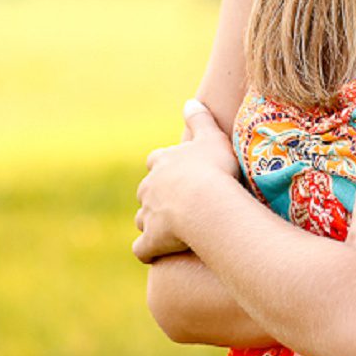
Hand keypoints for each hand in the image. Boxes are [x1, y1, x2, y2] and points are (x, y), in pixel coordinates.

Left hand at [134, 97, 237, 261]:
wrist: (205, 202)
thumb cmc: (213, 169)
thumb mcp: (212, 137)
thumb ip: (200, 119)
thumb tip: (190, 101)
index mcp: (162, 162)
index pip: (156, 161)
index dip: (166, 169)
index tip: (180, 175)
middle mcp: (149, 187)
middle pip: (146, 192)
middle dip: (157, 198)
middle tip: (180, 206)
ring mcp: (148, 214)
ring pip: (142, 219)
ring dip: (152, 225)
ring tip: (173, 232)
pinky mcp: (150, 239)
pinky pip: (142, 249)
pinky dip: (147, 251)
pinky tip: (157, 255)